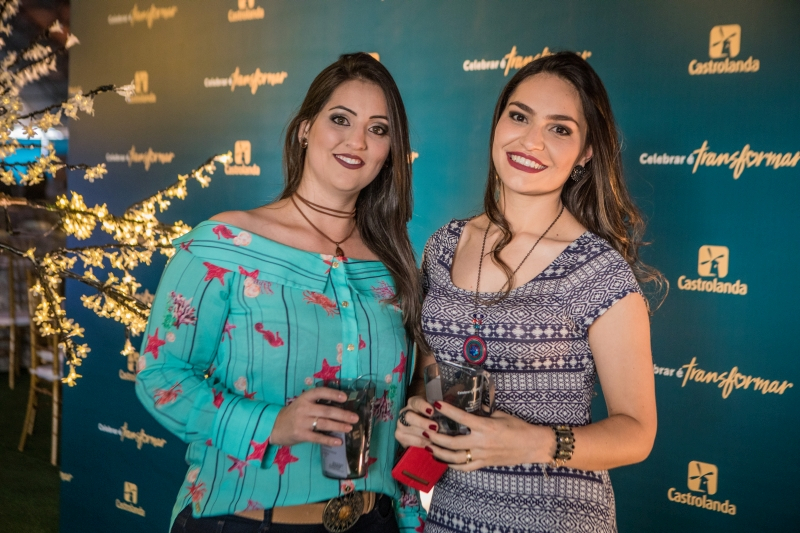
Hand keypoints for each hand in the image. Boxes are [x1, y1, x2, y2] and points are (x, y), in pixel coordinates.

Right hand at [270, 387, 359, 446]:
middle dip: (342, 414)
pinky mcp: (301, 434)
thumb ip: (317, 403)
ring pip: (324, 424)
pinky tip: (338, 441)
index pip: (320, 392)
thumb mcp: (303, 403)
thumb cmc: (294, 414)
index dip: (333, 394)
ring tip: (350, 428)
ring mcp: (302, 422)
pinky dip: (329, 440)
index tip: (345, 398)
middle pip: (326, 411)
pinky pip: (317, 437)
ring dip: (339, 426)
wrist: (275, 426)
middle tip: (355, 417)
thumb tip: (341, 406)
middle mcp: (304, 408)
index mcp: (305, 398)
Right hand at [395, 395, 437, 448]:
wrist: (422, 429)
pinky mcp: (400, 436)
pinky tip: (429, 444)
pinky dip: (419, 442)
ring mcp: (400, 424)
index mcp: (413, 403)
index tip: (432, 411)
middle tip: (435, 428)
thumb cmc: (433, 418)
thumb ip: (439, 411)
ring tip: (434, 438)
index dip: (423, 407)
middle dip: (422, 423)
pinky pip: (408, 440)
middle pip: (409, 416)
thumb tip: (447, 411)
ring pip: (407, 429)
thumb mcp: (436, 412)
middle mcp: (404, 412)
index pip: (416, 402)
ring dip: (422, 434)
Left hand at [424, 401, 554, 471]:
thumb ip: (483, 413)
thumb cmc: (518, 427)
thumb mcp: (500, 415)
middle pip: (452, 441)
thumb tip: (469, 407)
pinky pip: (465, 467)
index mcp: (485, 427)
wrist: (532, 445)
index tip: (436, 404)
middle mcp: (481, 442)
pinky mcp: (484, 464)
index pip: (462, 418)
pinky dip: (452, 465)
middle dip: (435, 436)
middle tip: (424, 430)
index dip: (448, 411)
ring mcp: (482, 455)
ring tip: (428, 446)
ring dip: (439, 452)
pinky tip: (443, 460)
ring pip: (455, 457)